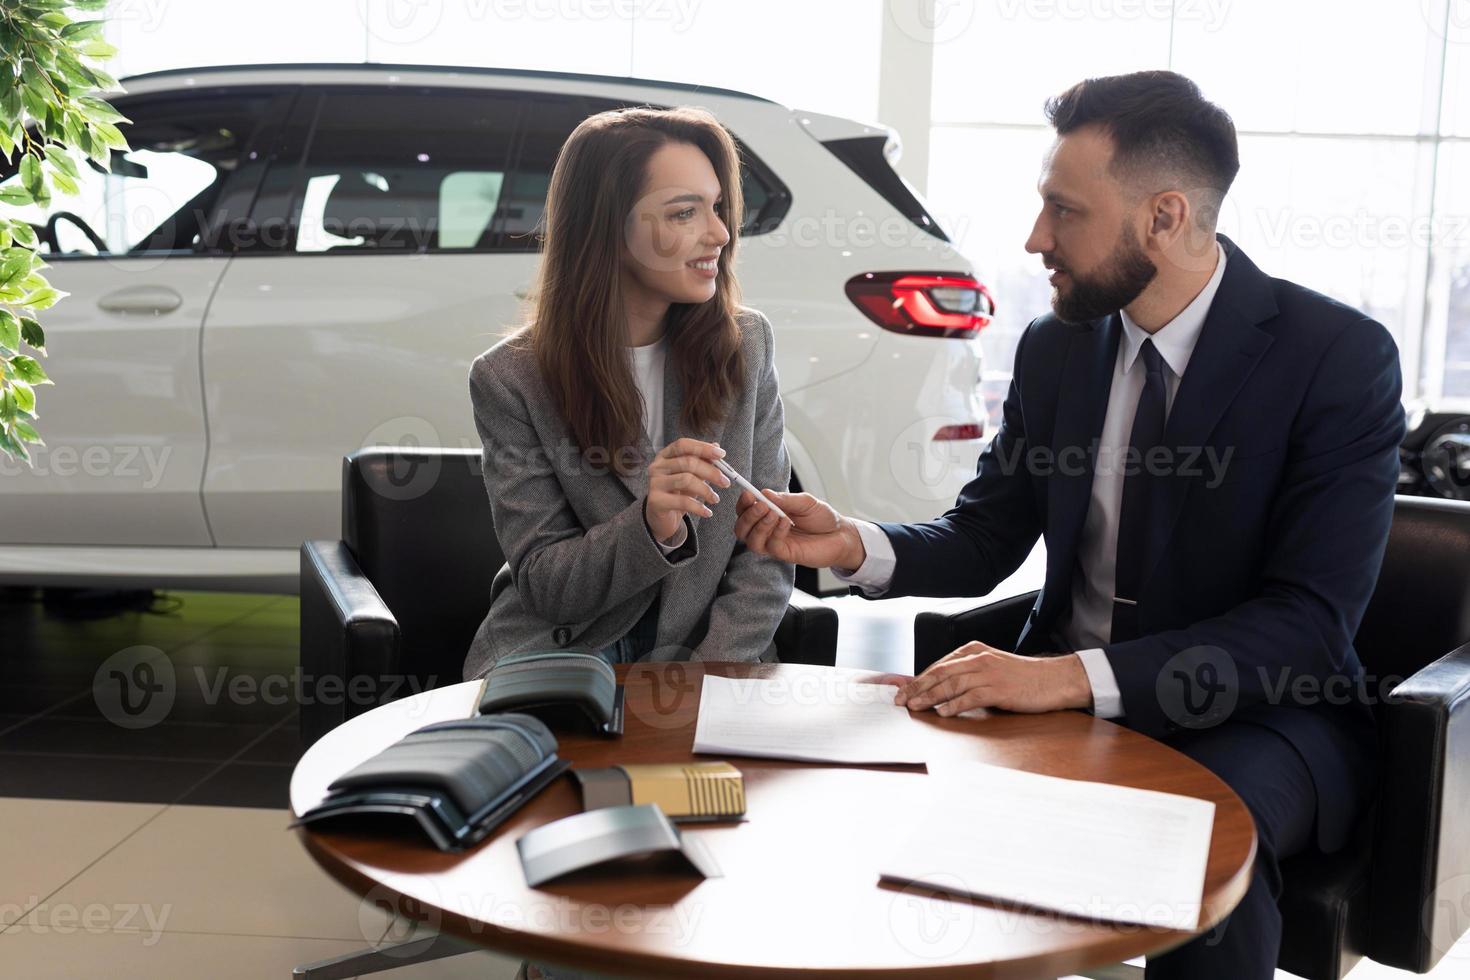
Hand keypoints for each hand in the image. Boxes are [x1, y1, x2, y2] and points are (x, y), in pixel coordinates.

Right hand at [644, 438, 729, 542]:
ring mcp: (654, 483)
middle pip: (688, 462)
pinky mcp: (656, 501)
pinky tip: (707, 512)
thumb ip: (702, 461)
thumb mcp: (692, 475)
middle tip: (726, 482)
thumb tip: (716, 446)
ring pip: (686, 480)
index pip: (683, 445)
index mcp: (665, 456)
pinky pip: (682, 502)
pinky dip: (699, 507)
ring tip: (715, 498)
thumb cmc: (677, 493)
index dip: (703, 448)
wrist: (661, 518)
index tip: (722, 454)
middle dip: (711, 472)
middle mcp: (657, 466)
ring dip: (706, 490)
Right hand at [733, 489, 864, 568]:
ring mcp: (774, 543)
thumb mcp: (805, 502)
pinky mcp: (785, 554)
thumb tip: (765, 493)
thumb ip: (785, 499)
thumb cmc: (822, 518)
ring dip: (759, 525)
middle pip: (742, 528)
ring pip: (751, 540)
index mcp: (768, 514)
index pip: (745, 511)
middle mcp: (767, 530)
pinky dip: (775, 532)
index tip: (749, 494)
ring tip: (774, 514)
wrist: (840, 534)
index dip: (743, 504)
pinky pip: (771, 546)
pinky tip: (786, 523)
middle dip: (748, 516)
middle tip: (762, 505)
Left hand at [893, 642, 1092, 715]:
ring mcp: (988, 673)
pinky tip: (943, 713)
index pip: (938, 665)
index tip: (901, 690)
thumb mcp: (990, 667)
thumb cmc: (1021, 677)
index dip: (917, 678)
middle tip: (899, 700)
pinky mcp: (999, 689)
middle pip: (939, 674)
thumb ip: (966, 673)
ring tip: (914, 707)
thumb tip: (937, 689)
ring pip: (951, 685)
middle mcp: (978, 659)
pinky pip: (971, 697)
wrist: (1053, 679)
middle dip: (916, 687)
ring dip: (929, 697)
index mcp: (973, 650)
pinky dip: (954, 705)